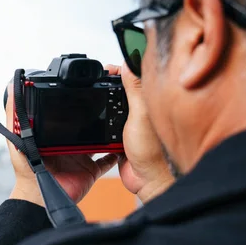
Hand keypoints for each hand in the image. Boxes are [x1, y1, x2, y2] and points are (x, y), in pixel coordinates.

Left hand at [5, 83, 118, 206]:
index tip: (82, 92)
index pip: (66, 118)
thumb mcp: (16, 139)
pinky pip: (107, 161)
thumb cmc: (26, 171)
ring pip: (98, 141)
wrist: (40, 197)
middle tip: (104, 102)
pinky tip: (120, 144)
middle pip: (85, 127)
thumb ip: (14, 115)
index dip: (73, 107)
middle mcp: (69, 145)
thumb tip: (11, 87)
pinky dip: (115, 154)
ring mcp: (81, 157)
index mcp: (54, 137)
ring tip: (115, 118)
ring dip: (106, 132)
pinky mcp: (91, 170)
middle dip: (93, 117)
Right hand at [105, 64, 174, 202]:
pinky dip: (102, 123)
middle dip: (110, 86)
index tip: (107, 69)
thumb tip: (128, 65)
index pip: (135, 79)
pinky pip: (108, 125)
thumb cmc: (152, 151)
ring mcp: (131, 124)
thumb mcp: (140, 113)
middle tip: (97, 80)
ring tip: (93, 97)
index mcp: (149, 102)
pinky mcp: (122, 137)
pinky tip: (97, 120)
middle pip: (122, 92)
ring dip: (104, 105)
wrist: (146, 179)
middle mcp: (141, 112)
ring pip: (113, 108)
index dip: (121, 71)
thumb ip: (135, 89)